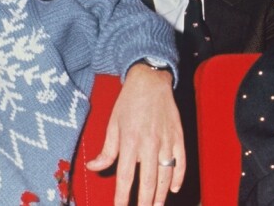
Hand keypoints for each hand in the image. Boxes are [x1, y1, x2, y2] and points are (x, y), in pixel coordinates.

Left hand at [86, 64, 184, 205]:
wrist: (150, 80)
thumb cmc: (129, 101)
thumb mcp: (113, 122)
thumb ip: (106, 149)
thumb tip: (93, 167)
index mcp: (130, 140)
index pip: (125, 176)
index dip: (121, 197)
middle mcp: (149, 142)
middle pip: (147, 181)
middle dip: (144, 202)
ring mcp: (166, 140)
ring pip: (165, 174)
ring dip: (161, 194)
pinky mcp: (178, 135)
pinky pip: (181, 161)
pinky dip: (179, 176)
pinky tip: (174, 187)